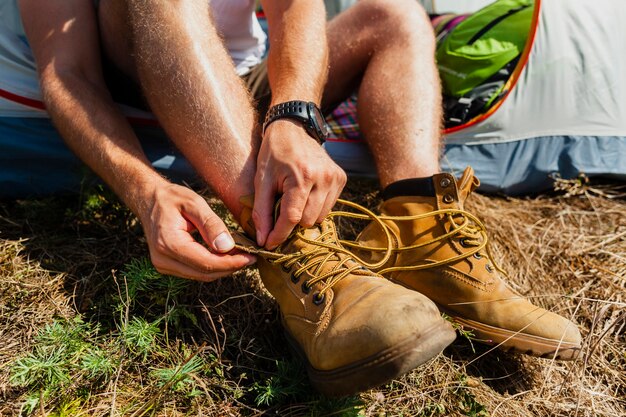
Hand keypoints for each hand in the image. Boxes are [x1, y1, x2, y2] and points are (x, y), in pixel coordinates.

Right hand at [139, 183, 255, 280]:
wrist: (149, 200)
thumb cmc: (172, 198)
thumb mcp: (194, 203)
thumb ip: (211, 224)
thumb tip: (227, 247)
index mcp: (168, 243)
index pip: (206, 263)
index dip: (231, 263)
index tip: (251, 256)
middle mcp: (163, 260)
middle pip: (205, 274)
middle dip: (230, 267)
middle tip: (251, 255)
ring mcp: (163, 266)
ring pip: (201, 276)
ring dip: (223, 268)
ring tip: (241, 254)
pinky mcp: (168, 266)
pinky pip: (195, 271)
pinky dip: (213, 266)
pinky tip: (225, 254)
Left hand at [253, 120, 346, 248]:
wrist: (294, 127)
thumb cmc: (273, 154)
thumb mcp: (261, 180)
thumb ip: (262, 212)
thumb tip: (264, 240)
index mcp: (302, 176)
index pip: (292, 218)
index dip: (279, 234)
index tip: (269, 244)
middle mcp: (323, 178)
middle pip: (307, 222)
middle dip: (292, 221)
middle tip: (280, 207)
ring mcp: (335, 178)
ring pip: (319, 218)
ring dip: (304, 215)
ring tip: (294, 197)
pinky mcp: (341, 179)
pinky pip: (328, 207)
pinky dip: (315, 206)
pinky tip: (306, 192)